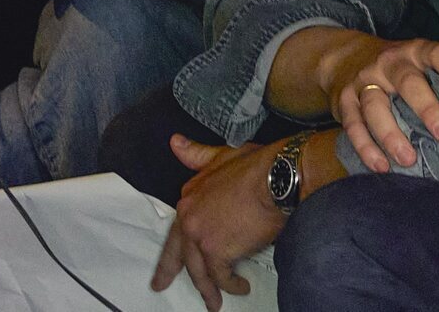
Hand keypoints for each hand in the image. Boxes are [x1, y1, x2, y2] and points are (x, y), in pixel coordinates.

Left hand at [150, 134, 287, 311]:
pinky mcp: (218, 252)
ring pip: (200, 270)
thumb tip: (175, 143)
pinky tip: (241, 287)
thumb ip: (197, 155)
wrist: (278, 177)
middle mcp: (189, 218)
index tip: (167, 260)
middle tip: (160, 286)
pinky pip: (222, 276)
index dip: (172, 246)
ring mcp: (201, 237)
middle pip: (180, 254)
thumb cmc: (258, 165)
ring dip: (209, 289)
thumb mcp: (223, 155)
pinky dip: (231, 285)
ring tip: (215, 302)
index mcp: (190, 197)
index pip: (176, 229)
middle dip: (170, 272)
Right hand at [329, 37, 438, 172]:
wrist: (344, 57)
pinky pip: (354, 126)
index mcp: (415, 51)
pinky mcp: (344, 101)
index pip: (437, 54)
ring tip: (409, 159)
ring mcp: (364, 81)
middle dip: (427, 108)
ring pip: (376, 106)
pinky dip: (366, 148)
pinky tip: (381, 165)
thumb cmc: (396, 66)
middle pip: (408, 82)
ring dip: (392, 135)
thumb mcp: (417, 60)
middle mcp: (389, 63)